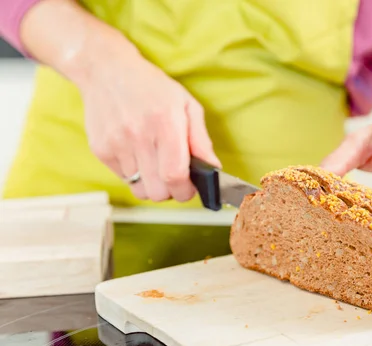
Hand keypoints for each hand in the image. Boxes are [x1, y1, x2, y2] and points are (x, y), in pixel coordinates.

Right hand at [78, 50, 220, 201]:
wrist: (107, 70)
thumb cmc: (152, 87)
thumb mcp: (186, 105)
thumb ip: (201, 140)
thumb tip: (213, 169)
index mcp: (165, 124)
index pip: (175, 176)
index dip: (186, 190)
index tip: (189, 187)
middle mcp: (139, 136)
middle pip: (157, 191)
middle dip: (171, 191)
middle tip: (174, 177)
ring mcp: (116, 144)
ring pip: (140, 190)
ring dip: (152, 184)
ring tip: (155, 163)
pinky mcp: (101, 150)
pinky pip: (123, 180)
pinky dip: (135, 175)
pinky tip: (138, 155)